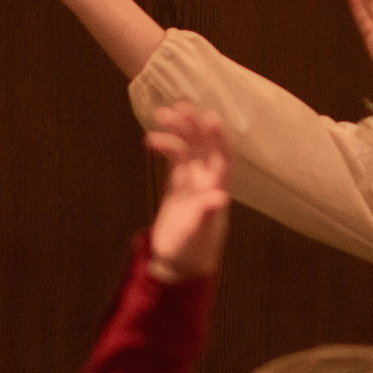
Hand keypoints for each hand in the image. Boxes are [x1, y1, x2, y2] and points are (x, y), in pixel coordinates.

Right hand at [146, 105, 231, 281]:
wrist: (177, 265)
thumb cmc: (191, 252)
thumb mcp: (198, 234)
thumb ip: (206, 214)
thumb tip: (220, 196)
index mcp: (217, 189)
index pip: (221, 157)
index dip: (217, 137)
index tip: (209, 117)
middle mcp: (207, 181)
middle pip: (204, 146)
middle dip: (193, 125)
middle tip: (177, 107)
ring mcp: (192, 182)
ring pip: (188, 148)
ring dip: (178, 131)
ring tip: (160, 115)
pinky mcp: (178, 186)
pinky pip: (175, 159)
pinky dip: (166, 146)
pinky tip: (151, 139)